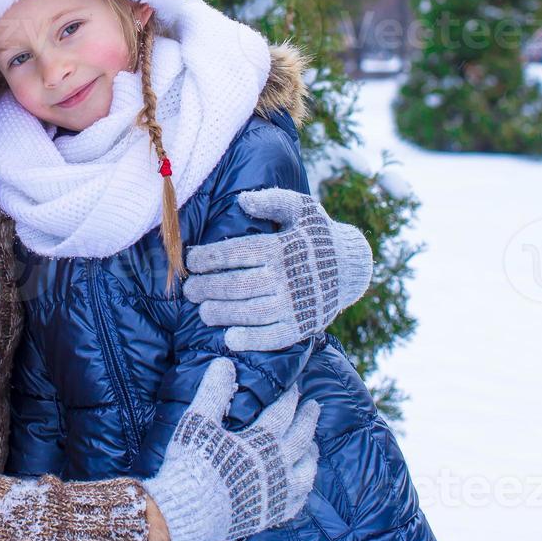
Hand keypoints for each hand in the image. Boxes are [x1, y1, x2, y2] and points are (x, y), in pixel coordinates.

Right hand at [141, 358, 319, 540]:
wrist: (189, 513)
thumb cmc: (193, 465)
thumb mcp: (199, 422)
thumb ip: (213, 392)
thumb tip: (225, 364)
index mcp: (262, 441)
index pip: (283, 413)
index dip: (290, 397)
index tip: (295, 386)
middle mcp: (277, 466)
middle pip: (301, 438)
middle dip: (308, 419)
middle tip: (314, 406)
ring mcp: (277, 493)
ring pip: (306, 471)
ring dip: (311, 454)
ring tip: (313, 446)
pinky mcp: (271, 515)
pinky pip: (297, 502)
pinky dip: (303, 490)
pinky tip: (300, 486)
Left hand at [183, 187, 371, 351]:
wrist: (352, 267)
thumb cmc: (318, 234)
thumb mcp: (301, 208)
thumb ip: (272, 200)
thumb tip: (241, 200)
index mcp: (282, 247)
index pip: (237, 253)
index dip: (209, 257)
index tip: (191, 261)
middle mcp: (286, 277)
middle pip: (237, 285)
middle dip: (207, 288)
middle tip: (189, 291)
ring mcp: (294, 304)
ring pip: (250, 312)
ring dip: (222, 314)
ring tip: (203, 312)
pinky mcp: (302, 326)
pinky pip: (273, 337)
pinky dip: (252, 340)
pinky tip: (231, 339)